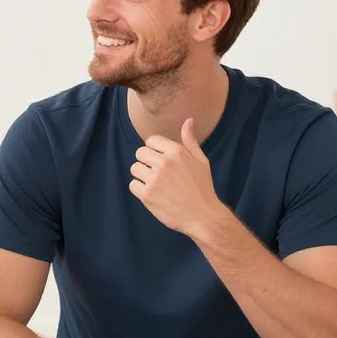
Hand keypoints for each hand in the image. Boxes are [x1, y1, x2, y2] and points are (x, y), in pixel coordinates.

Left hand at [130, 118, 221, 235]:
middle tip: (159, 175)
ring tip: (157, 185)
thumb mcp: (201, 161)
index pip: (151, 141)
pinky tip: (154, 195)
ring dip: (142, 176)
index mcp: (176, 151)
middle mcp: (164, 162)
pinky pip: (133, 185)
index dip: (155, 151)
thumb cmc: (202, 188)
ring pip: (134, 168)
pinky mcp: (147, 195)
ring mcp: (154, 179)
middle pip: (140, 153)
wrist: (203, 217)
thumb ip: (190, 141)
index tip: (163, 162)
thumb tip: (188, 120)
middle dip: (146, 162)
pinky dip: (140, 190)